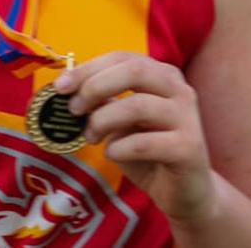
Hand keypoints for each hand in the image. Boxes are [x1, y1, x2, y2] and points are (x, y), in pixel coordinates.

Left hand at [54, 52, 216, 224]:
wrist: (185, 192)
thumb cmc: (148, 151)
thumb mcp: (122, 120)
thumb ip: (103, 100)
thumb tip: (66, 85)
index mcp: (161, 74)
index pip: (121, 58)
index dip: (88, 68)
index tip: (61, 86)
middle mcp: (178, 89)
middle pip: (133, 71)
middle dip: (95, 87)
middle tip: (74, 109)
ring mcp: (187, 117)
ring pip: (138, 106)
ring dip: (103, 120)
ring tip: (90, 137)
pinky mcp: (188, 148)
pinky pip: (145, 142)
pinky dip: (119, 147)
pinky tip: (111, 154)